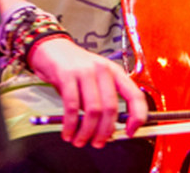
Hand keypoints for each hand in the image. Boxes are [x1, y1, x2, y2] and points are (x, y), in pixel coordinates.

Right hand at [27, 37, 147, 147]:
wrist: (52, 47)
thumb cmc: (75, 67)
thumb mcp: (95, 79)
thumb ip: (103, 101)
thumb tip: (108, 130)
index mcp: (115, 72)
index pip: (135, 95)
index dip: (138, 116)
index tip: (131, 132)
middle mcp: (103, 70)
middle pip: (111, 108)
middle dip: (104, 132)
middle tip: (98, 143)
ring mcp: (85, 71)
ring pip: (93, 110)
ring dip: (86, 132)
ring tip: (80, 141)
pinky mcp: (67, 75)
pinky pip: (72, 107)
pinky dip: (70, 125)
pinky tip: (67, 132)